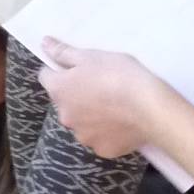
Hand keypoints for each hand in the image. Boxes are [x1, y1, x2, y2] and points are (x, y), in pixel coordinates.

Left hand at [39, 40, 160, 156]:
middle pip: (65, 101)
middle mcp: (64, 116)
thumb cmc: (118, 75)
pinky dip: (107, 131)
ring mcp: (83, 136)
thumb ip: (63, 52)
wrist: (149, 107)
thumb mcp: (91, 56)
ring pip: (82, 122)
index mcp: (58, 91)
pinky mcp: (102, 149)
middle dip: (77, 94)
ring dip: (90, 114)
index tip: (78, 68)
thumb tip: (44, 43)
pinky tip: (122, 122)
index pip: (47, 76)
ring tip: (114, 105)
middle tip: (101, 85)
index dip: (60, 69)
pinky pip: (100, 137)